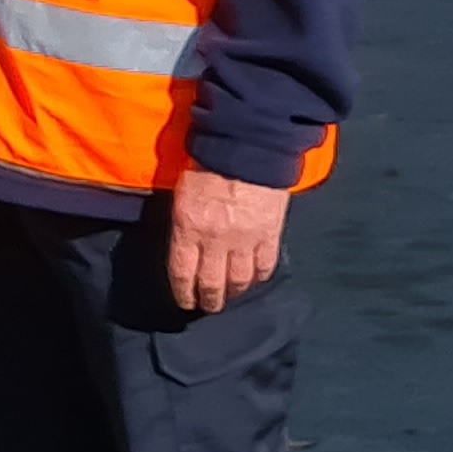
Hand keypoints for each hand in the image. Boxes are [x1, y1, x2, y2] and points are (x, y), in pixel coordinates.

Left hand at [166, 167, 289, 314]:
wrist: (247, 145)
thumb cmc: (208, 161)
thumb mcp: (183, 192)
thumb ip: (184, 221)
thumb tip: (184, 242)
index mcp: (189, 228)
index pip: (182, 273)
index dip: (184, 293)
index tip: (186, 303)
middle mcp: (215, 240)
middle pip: (212, 283)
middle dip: (210, 300)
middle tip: (209, 306)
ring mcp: (245, 239)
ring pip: (239, 279)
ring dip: (234, 291)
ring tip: (232, 296)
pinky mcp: (270, 234)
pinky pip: (265, 264)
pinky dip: (259, 275)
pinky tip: (255, 279)